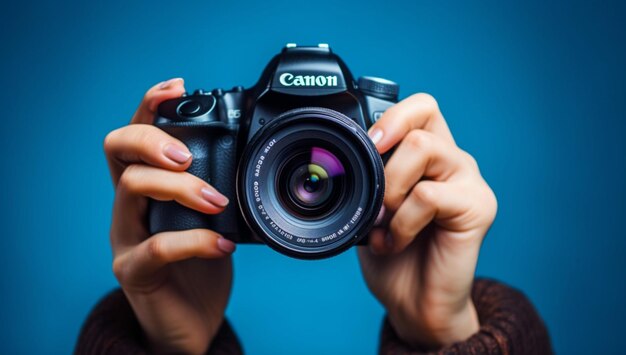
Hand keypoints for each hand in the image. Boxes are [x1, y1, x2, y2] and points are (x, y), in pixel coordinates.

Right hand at [104, 78, 235, 353]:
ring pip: (132, 188)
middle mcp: (128, 207)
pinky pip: (156, 247)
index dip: (148, 106)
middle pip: (117, 149)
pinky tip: (224, 245)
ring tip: (216, 200)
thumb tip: (255, 156)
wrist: (189, 322)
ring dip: (179, 187)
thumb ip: (218, 187)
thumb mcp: (211, 219)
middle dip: (152, 139)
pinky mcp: (134, 272)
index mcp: (147, 188)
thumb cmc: (201, 265)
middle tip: (187, 155)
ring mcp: (125, 238)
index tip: (176, 87)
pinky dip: (195, 240)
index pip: (136, 135)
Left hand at [358, 94, 496, 348]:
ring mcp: (469, 182)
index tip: (366, 144)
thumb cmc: (391, 254)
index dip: (390, 116)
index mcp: (428, 156)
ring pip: (425, 147)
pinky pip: (429, 194)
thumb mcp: (369, 206)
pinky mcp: (479, 207)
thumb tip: (345, 151)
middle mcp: (453, 161)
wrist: (412, 303)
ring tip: (383, 221)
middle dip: (386, 150)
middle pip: (423, 116)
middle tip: (373, 191)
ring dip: (391, 187)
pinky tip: (396, 241)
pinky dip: (402, 220)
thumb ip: (368, 176)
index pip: (420, 107)